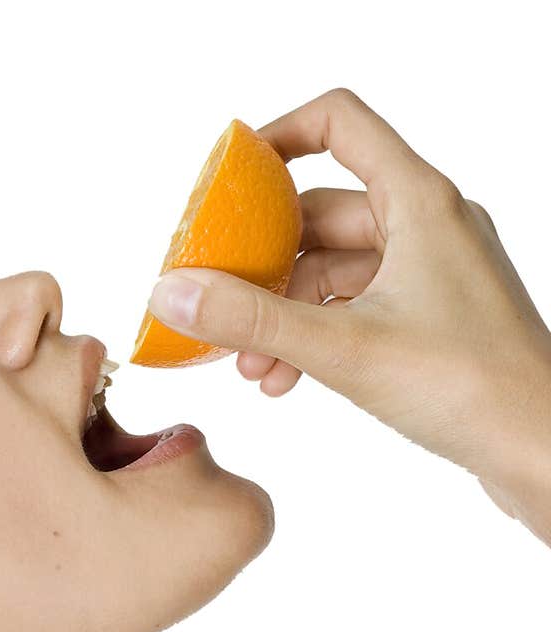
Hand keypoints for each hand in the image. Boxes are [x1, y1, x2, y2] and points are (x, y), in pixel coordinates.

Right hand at [147, 89, 550, 546]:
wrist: (542, 451)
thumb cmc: (471, 388)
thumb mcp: (342, 348)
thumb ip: (252, 319)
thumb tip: (173, 293)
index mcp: (419, 201)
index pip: (340, 125)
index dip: (277, 140)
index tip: (227, 182)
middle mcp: (430, 226)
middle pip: (324, 214)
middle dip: (265, 264)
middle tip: (216, 305)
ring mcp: (436, 275)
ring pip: (337, 272)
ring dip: (285, 313)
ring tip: (249, 364)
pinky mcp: (436, 322)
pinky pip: (360, 309)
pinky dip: (318, 337)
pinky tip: (286, 380)